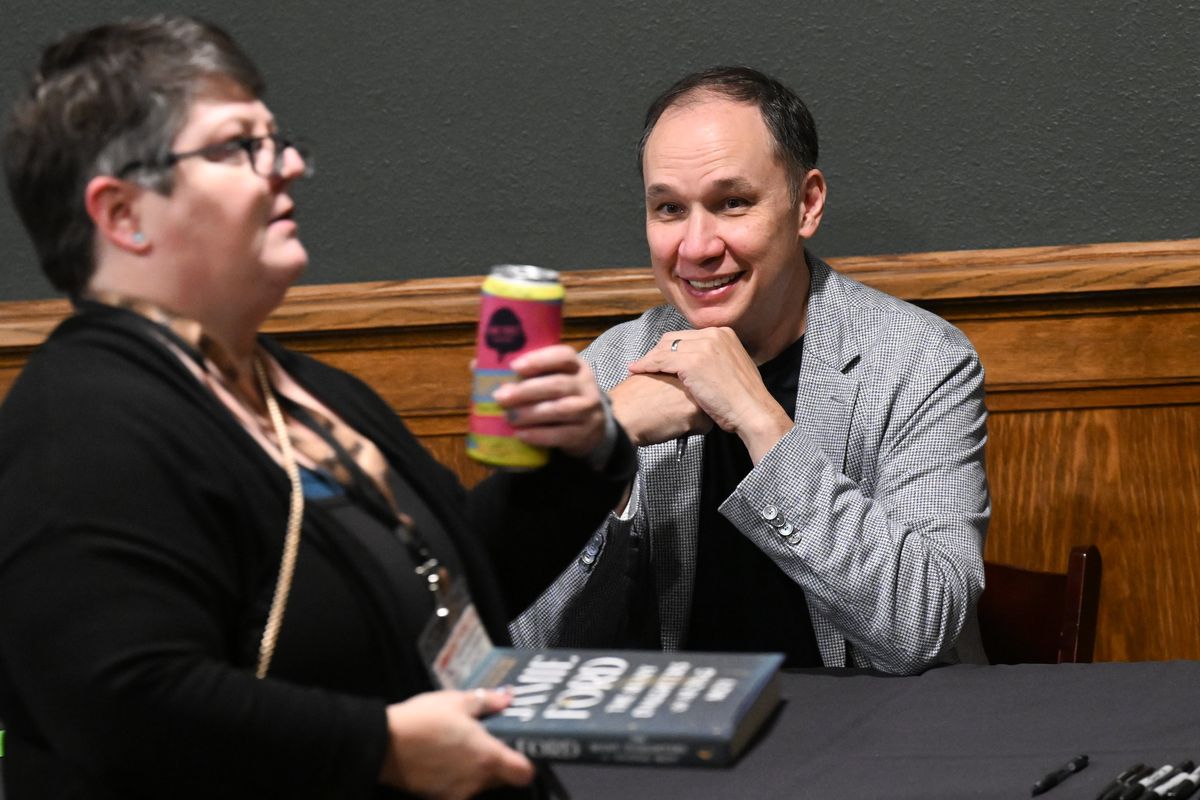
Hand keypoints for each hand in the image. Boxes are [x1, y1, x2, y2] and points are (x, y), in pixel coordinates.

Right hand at [379, 688, 533, 798]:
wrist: (384, 744)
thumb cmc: (424, 720)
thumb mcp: (458, 702)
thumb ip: (487, 702)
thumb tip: (508, 698)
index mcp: (488, 757)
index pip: (524, 773)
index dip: (526, 764)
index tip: (519, 752)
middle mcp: (476, 781)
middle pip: (502, 779)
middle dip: (498, 763)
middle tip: (486, 742)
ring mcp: (457, 792)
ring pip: (479, 785)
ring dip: (475, 770)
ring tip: (460, 748)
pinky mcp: (437, 798)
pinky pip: (457, 789)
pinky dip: (455, 778)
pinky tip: (443, 760)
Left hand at [491, 344, 606, 457]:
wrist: (591, 428)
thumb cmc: (560, 398)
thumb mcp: (550, 380)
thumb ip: (521, 373)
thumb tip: (476, 365)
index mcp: (575, 366)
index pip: (563, 356)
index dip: (539, 360)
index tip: (514, 366)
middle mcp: (585, 385)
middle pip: (558, 384)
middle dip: (526, 390)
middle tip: (500, 397)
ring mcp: (588, 410)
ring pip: (559, 409)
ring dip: (530, 413)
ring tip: (508, 417)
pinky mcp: (584, 433)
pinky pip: (561, 434)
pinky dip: (539, 435)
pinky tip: (521, 435)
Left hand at [628, 328, 792, 462]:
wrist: (753, 411)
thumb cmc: (745, 399)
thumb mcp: (736, 368)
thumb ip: (720, 360)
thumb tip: (708, 366)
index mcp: (724, 334)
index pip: (688, 336)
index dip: (672, 348)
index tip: (661, 358)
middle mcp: (713, 334)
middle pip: (674, 338)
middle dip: (658, 351)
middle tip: (647, 364)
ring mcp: (702, 347)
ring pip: (665, 348)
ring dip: (649, 358)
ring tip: (638, 367)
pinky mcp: (691, 362)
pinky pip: (661, 360)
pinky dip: (647, 365)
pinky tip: (637, 370)